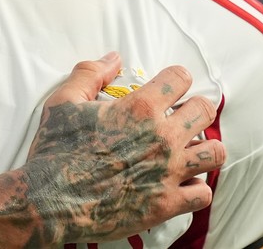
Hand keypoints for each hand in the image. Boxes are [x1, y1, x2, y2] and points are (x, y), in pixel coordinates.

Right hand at [22, 52, 223, 242]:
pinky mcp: (166, 204)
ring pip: (214, 152)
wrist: (48, 201)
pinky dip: (195, 187)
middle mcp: (161, 138)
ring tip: (188, 149)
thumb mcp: (63, 101)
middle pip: (205, 111)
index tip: (169, 87)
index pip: (180, 78)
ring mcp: (167, 172)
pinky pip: (203, 193)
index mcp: (138, 109)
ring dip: (203, 147)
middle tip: (182, 115)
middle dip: (195, 109)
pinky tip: (180, 183)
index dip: (175, 78)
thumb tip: (113, 59)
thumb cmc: (55, 152)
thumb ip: (90, 73)